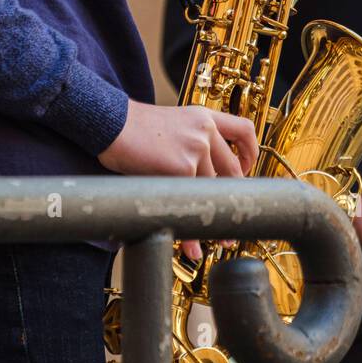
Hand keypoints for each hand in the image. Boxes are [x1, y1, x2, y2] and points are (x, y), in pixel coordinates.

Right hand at [97, 100, 258, 260]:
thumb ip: (192, 141)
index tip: (246, 172)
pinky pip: (194, 204)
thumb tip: (203, 176)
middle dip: (233, 200)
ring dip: (212, 221)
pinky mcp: (183, 166)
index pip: (244, 129)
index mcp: (204, 117)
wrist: (111, 123)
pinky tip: (191, 245)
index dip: (251, 153)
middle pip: (233, 171)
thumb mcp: (172, 124)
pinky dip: (192, 230)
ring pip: (213, 193)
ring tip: (212, 241)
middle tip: (232, 222)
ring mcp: (197, 147)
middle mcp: (205, 130)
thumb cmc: (134, 129)